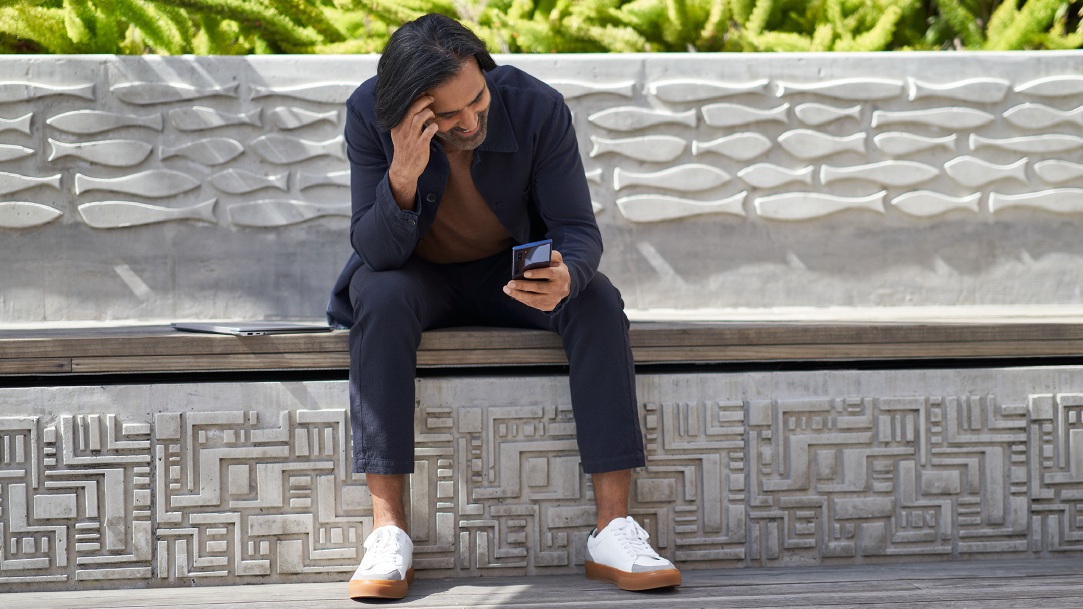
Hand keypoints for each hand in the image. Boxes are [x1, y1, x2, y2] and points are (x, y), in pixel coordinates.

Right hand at [388, 95, 438, 209]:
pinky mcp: (420, 147)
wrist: (404, 170)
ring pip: (418, 119)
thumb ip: (403, 123)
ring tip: (433, 113)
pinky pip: (427, 134)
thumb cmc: (405, 151)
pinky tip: (436, 127)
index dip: (413, 98)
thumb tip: (413, 110)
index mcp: (397, 127)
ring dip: (427, 112)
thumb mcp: (399, 136)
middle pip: (411, 110)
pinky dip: (433, 128)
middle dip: (422, 101)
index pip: (404, 108)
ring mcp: (411, 139)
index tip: (422, 92)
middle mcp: (403, 131)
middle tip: (431, 98)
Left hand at [503, 250, 571, 311]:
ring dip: (519, 294)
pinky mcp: (549, 306)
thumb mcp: (556, 260)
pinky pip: (533, 304)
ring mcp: (555, 299)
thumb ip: (549, 255)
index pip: (549, 273)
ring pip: (535, 298)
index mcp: (562, 275)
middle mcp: (560, 288)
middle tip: (510, 282)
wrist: (565, 285)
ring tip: (507, 289)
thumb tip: (535, 255)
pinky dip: (522, 299)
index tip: (524, 273)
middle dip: (523, 285)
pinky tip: (514, 294)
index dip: (537, 273)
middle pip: (539, 287)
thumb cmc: (556, 269)